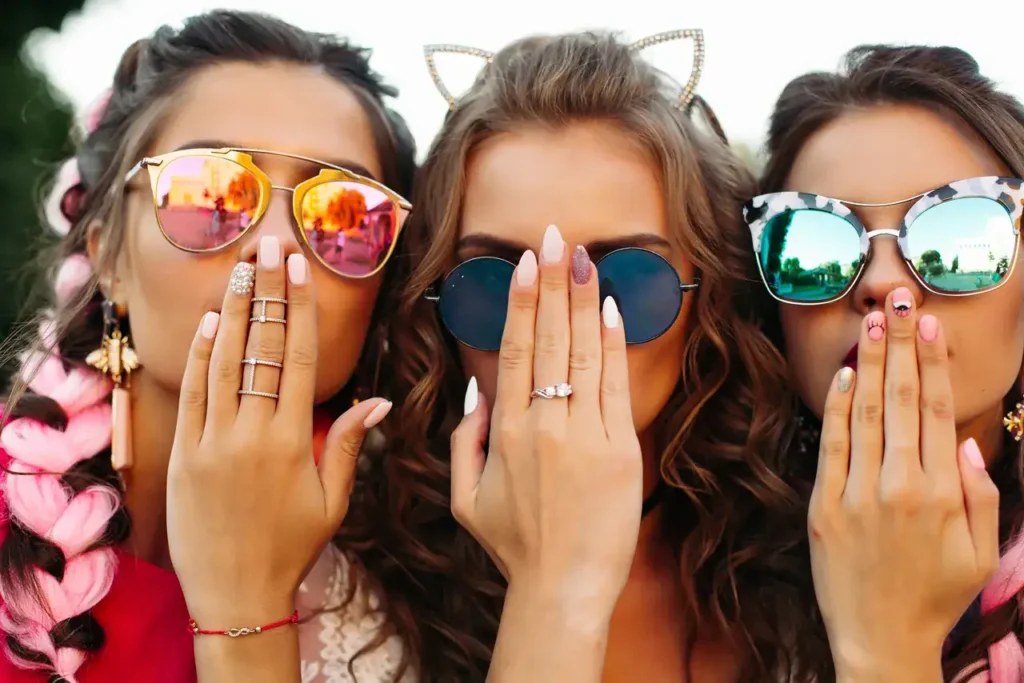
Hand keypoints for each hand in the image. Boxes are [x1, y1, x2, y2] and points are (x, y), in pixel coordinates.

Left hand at [167, 240, 391, 625]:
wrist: (236, 593)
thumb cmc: (292, 547)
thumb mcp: (334, 501)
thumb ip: (351, 443)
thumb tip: (379, 399)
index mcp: (294, 440)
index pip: (299, 357)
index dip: (299, 307)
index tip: (298, 268)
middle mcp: (252, 432)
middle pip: (261, 347)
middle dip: (266, 291)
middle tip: (268, 246)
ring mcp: (213, 441)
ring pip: (223, 361)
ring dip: (231, 311)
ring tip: (238, 268)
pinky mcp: (183, 455)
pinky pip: (193, 394)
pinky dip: (199, 356)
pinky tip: (208, 324)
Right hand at [450, 225, 643, 618]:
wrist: (563, 588)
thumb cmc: (513, 546)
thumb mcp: (464, 498)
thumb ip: (465, 439)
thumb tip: (476, 390)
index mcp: (506, 432)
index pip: (514, 351)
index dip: (522, 303)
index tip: (526, 263)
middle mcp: (544, 424)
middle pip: (550, 340)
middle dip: (553, 284)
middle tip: (555, 237)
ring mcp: (585, 434)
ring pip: (584, 353)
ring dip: (584, 301)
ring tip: (584, 257)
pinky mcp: (620, 448)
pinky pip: (615, 386)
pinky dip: (613, 345)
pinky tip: (611, 308)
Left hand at [810, 288, 998, 679]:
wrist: (880, 640)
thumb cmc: (935, 595)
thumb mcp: (982, 552)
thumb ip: (981, 493)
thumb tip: (962, 439)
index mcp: (943, 493)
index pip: (938, 410)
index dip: (934, 362)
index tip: (930, 323)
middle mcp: (901, 486)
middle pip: (903, 400)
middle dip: (902, 344)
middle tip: (899, 297)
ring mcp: (858, 495)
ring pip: (867, 413)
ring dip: (872, 363)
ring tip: (875, 321)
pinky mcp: (825, 506)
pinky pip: (833, 445)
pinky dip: (839, 407)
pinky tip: (847, 374)